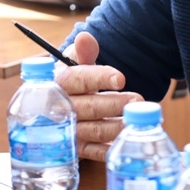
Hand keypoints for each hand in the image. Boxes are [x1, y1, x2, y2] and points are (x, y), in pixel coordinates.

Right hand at [56, 31, 140, 160]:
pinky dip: (110, 149)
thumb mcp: (72, 64)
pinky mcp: (76, 149)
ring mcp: (69, 130)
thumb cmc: (69, 82)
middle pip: (90, 106)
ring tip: (136, 121)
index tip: (121, 78)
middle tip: (138, 100)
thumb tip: (85, 37)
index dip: (100, 78)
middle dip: (115, 104)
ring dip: (117, 127)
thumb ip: (82, 52)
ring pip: (95, 129)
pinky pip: (94, 152)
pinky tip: (126, 142)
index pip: (79, 78)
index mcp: (60, 83)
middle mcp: (62, 107)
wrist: (52, 107)